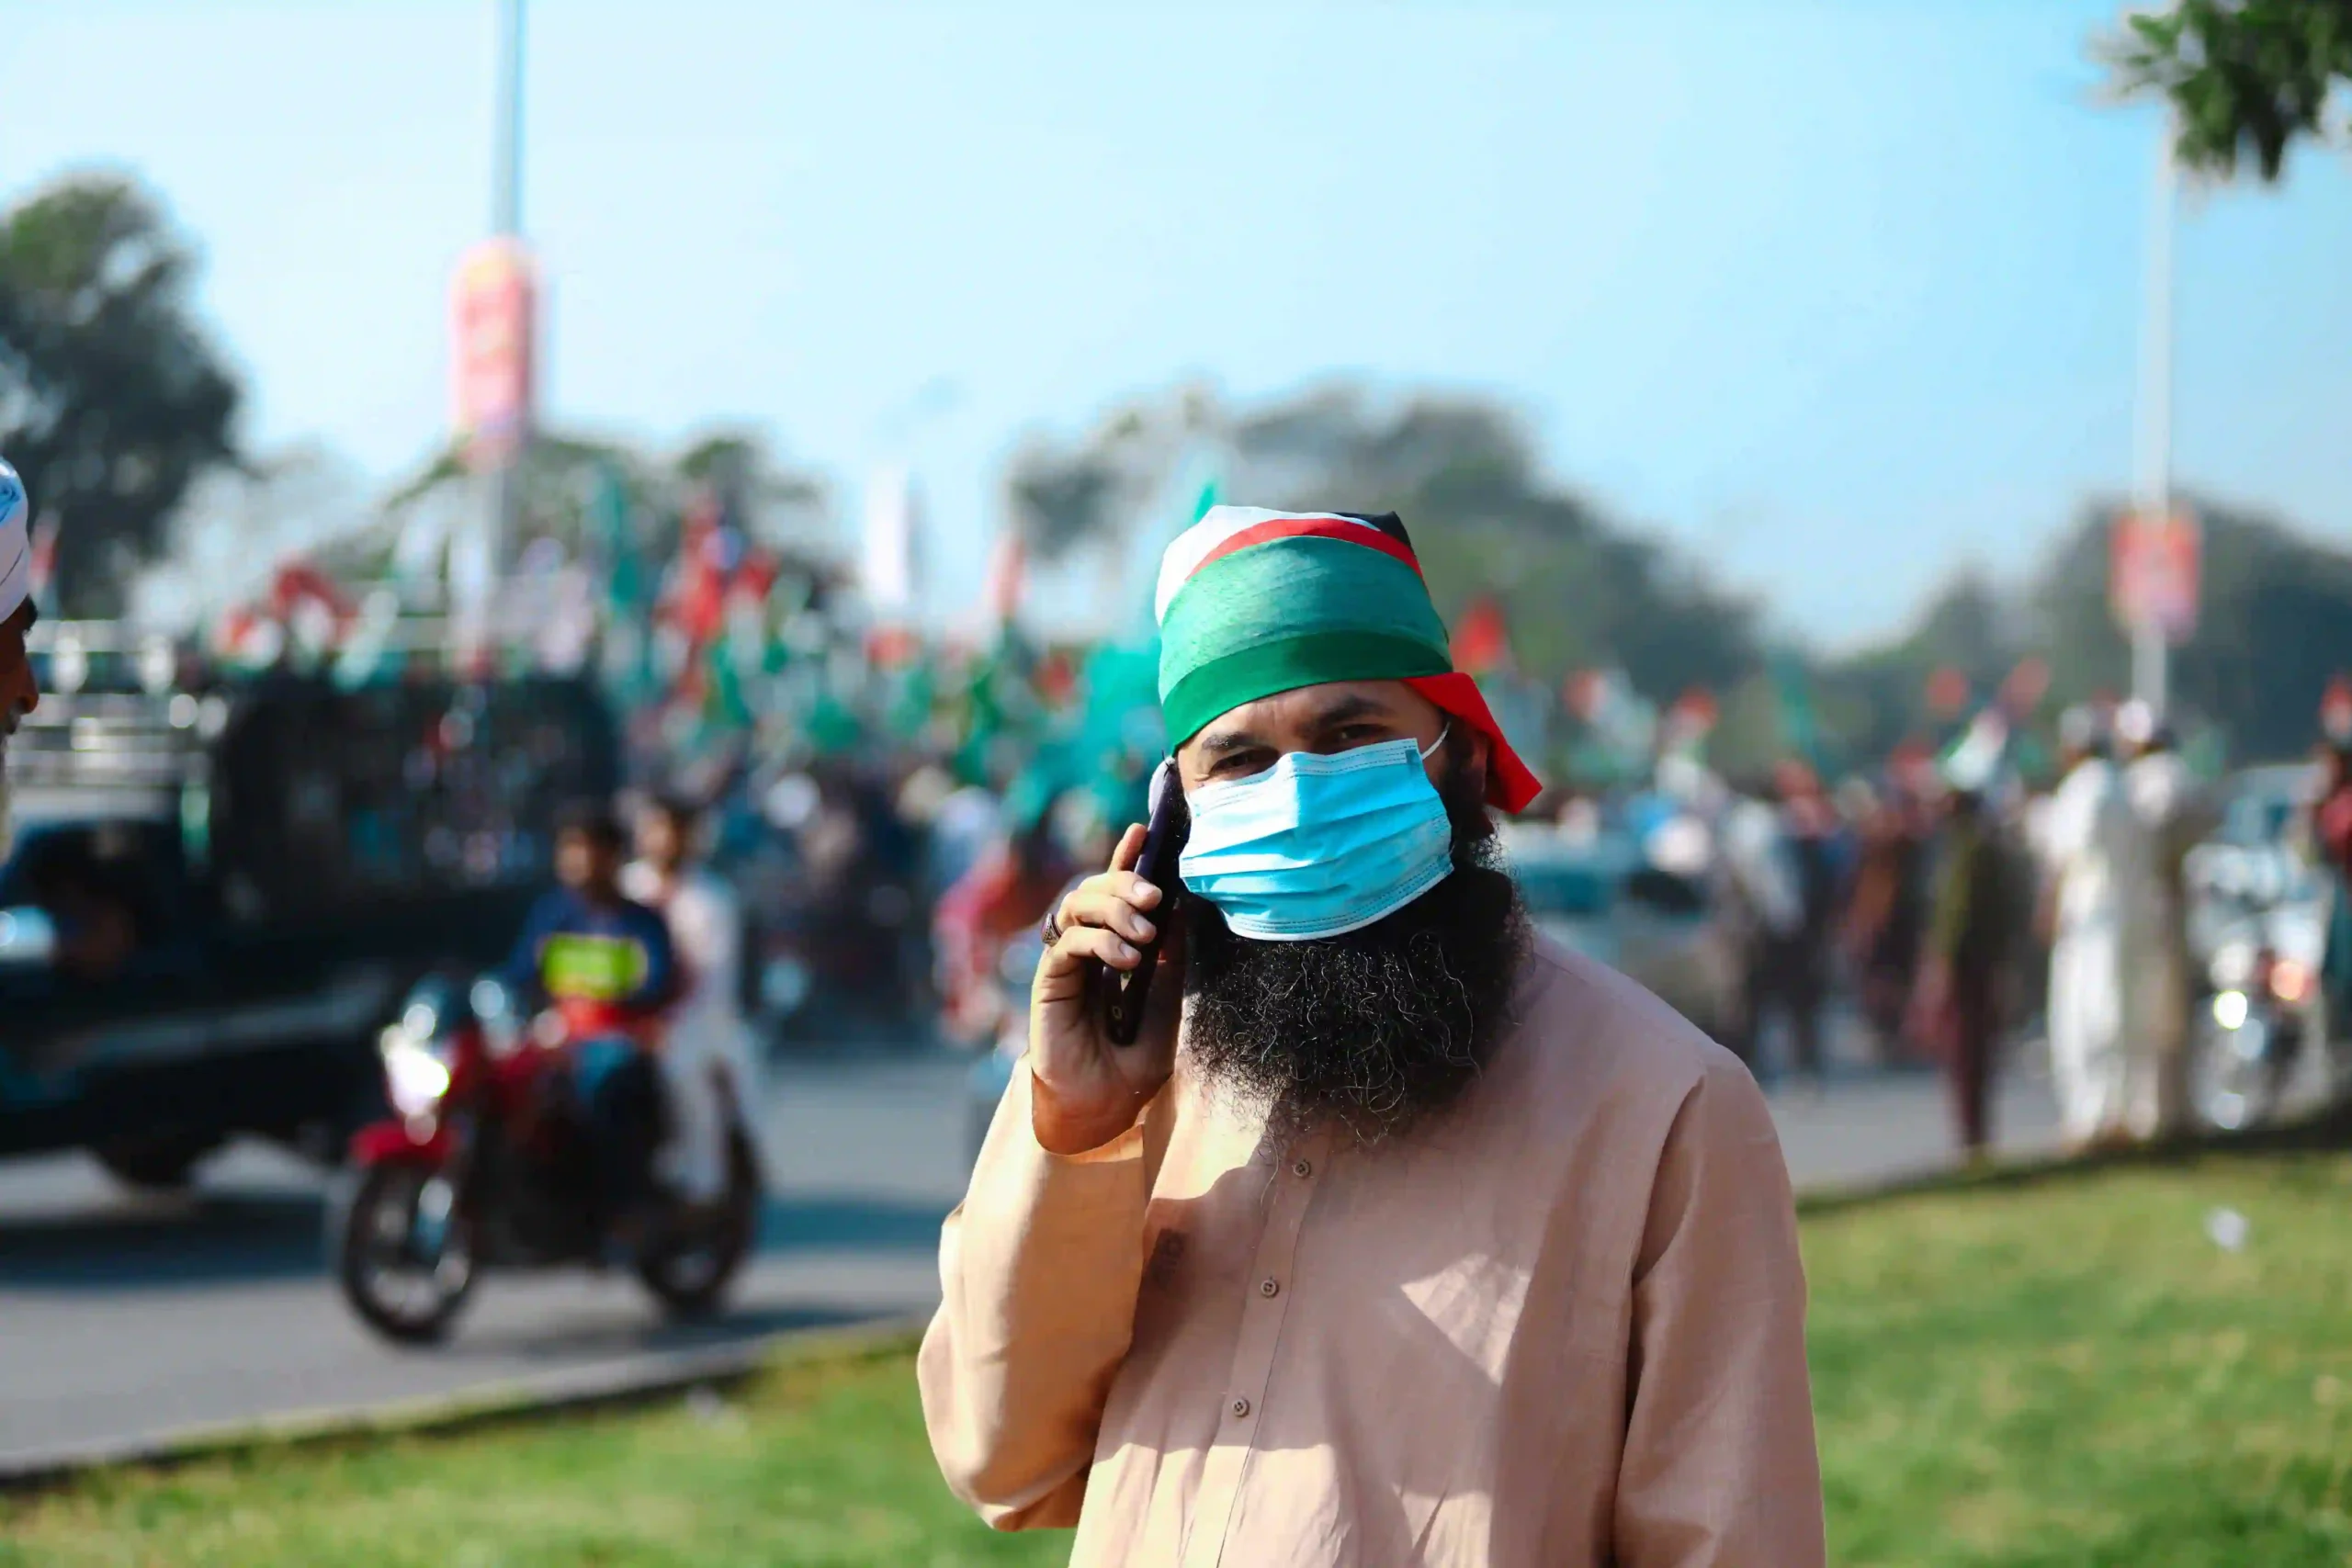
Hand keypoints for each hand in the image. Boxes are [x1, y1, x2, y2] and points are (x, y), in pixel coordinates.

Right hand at [1028, 823, 1184, 1154]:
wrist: (1107, 1105)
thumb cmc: (1136, 1058)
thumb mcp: (1167, 999)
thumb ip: (1170, 956)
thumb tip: (1180, 907)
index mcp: (1117, 944)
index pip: (1119, 891)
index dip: (1127, 857)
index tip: (1144, 830)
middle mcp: (1088, 946)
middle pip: (1096, 887)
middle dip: (1126, 879)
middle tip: (1156, 896)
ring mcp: (1067, 960)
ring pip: (1078, 904)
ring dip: (1114, 907)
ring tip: (1144, 934)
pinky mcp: (1049, 979)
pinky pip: (1069, 940)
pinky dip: (1100, 941)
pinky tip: (1126, 960)